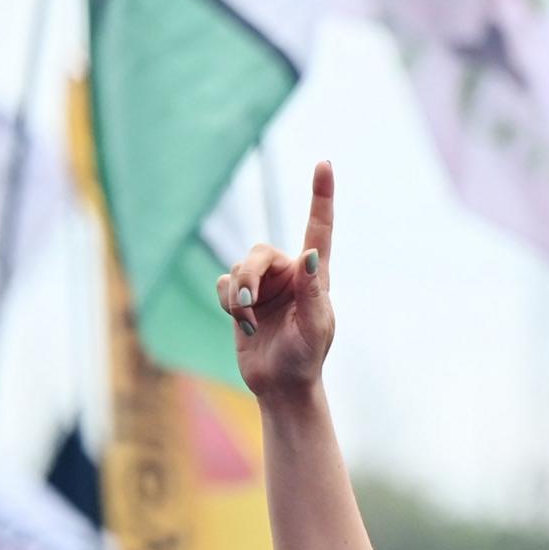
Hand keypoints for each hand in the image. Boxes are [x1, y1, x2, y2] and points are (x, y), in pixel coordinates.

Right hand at [220, 162, 337, 399]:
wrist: (281, 386)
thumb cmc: (305, 358)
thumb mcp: (314, 327)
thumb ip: (311, 291)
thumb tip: (308, 254)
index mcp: (314, 275)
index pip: (318, 229)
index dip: (321, 195)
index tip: (324, 164)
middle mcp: (289, 273)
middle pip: (258, 251)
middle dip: (248, 276)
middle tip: (246, 306)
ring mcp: (264, 285)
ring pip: (238, 268)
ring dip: (238, 296)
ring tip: (248, 323)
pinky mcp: (242, 298)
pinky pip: (224, 284)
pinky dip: (228, 303)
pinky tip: (241, 324)